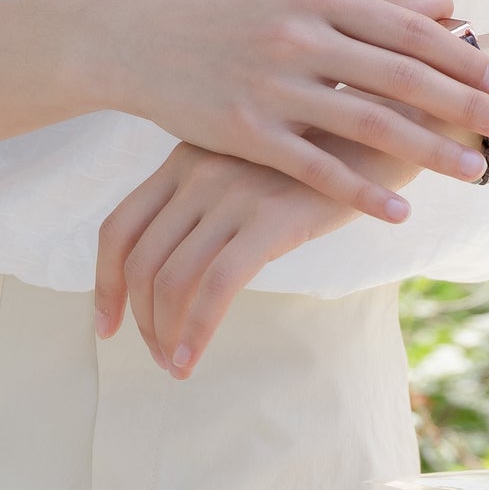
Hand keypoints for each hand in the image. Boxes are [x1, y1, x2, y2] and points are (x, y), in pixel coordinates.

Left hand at [95, 140, 407, 374]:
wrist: (383, 123)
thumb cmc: (321, 154)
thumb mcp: (252, 164)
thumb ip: (215, 198)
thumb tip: (190, 257)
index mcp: (184, 160)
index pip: (119, 229)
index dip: (105, 283)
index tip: (108, 323)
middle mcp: (198, 174)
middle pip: (142, 263)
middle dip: (142, 321)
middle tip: (159, 357)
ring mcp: (232, 195)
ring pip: (172, 281)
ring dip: (167, 335)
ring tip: (178, 366)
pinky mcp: (270, 220)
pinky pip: (215, 288)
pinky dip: (196, 332)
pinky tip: (192, 360)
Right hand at [101, 0, 488, 224]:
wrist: (135, 40)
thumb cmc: (226, 15)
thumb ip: (375, 5)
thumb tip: (448, 4)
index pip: (406, 29)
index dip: (458, 56)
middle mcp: (300, 36)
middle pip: (401, 75)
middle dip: (462, 103)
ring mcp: (273, 86)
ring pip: (368, 122)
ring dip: (427, 150)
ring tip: (472, 173)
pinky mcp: (245, 132)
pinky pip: (315, 168)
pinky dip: (360, 191)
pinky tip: (398, 211)